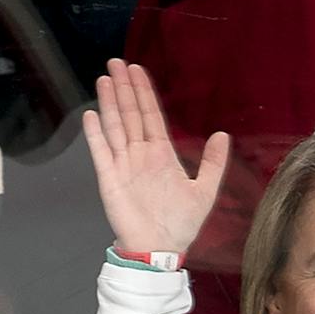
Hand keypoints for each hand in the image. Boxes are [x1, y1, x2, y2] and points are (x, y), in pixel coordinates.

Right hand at [82, 59, 228, 258]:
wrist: (159, 250)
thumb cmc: (180, 225)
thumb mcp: (205, 191)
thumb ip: (213, 163)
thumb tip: (223, 134)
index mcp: (161, 154)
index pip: (151, 115)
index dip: (144, 92)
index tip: (137, 70)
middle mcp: (140, 155)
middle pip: (131, 114)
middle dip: (124, 88)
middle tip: (116, 63)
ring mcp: (123, 165)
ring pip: (116, 127)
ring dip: (110, 103)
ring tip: (105, 79)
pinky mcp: (110, 179)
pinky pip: (101, 152)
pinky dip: (96, 134)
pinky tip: (91, 115)